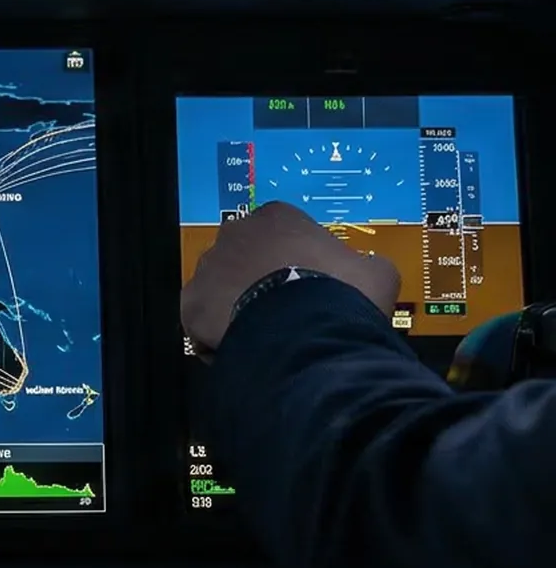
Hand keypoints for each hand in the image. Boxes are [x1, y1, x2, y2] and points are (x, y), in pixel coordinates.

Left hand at [181, 200, 399, 355]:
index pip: (281, 235)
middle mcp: (235, 233)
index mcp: (277, 217)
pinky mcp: (191, 303)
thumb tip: (366, 270)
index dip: (297, 262)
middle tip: (287, 312)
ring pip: (222, 289)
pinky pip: (203, 321)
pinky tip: (245, 350)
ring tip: (267, 335)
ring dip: (239, 307)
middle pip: (246, 258)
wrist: (309, 331)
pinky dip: (219, 336)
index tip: (310, 286)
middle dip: (261, 281)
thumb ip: (364, 264)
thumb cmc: (344, 294)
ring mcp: (208, 267)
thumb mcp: (376, 272)